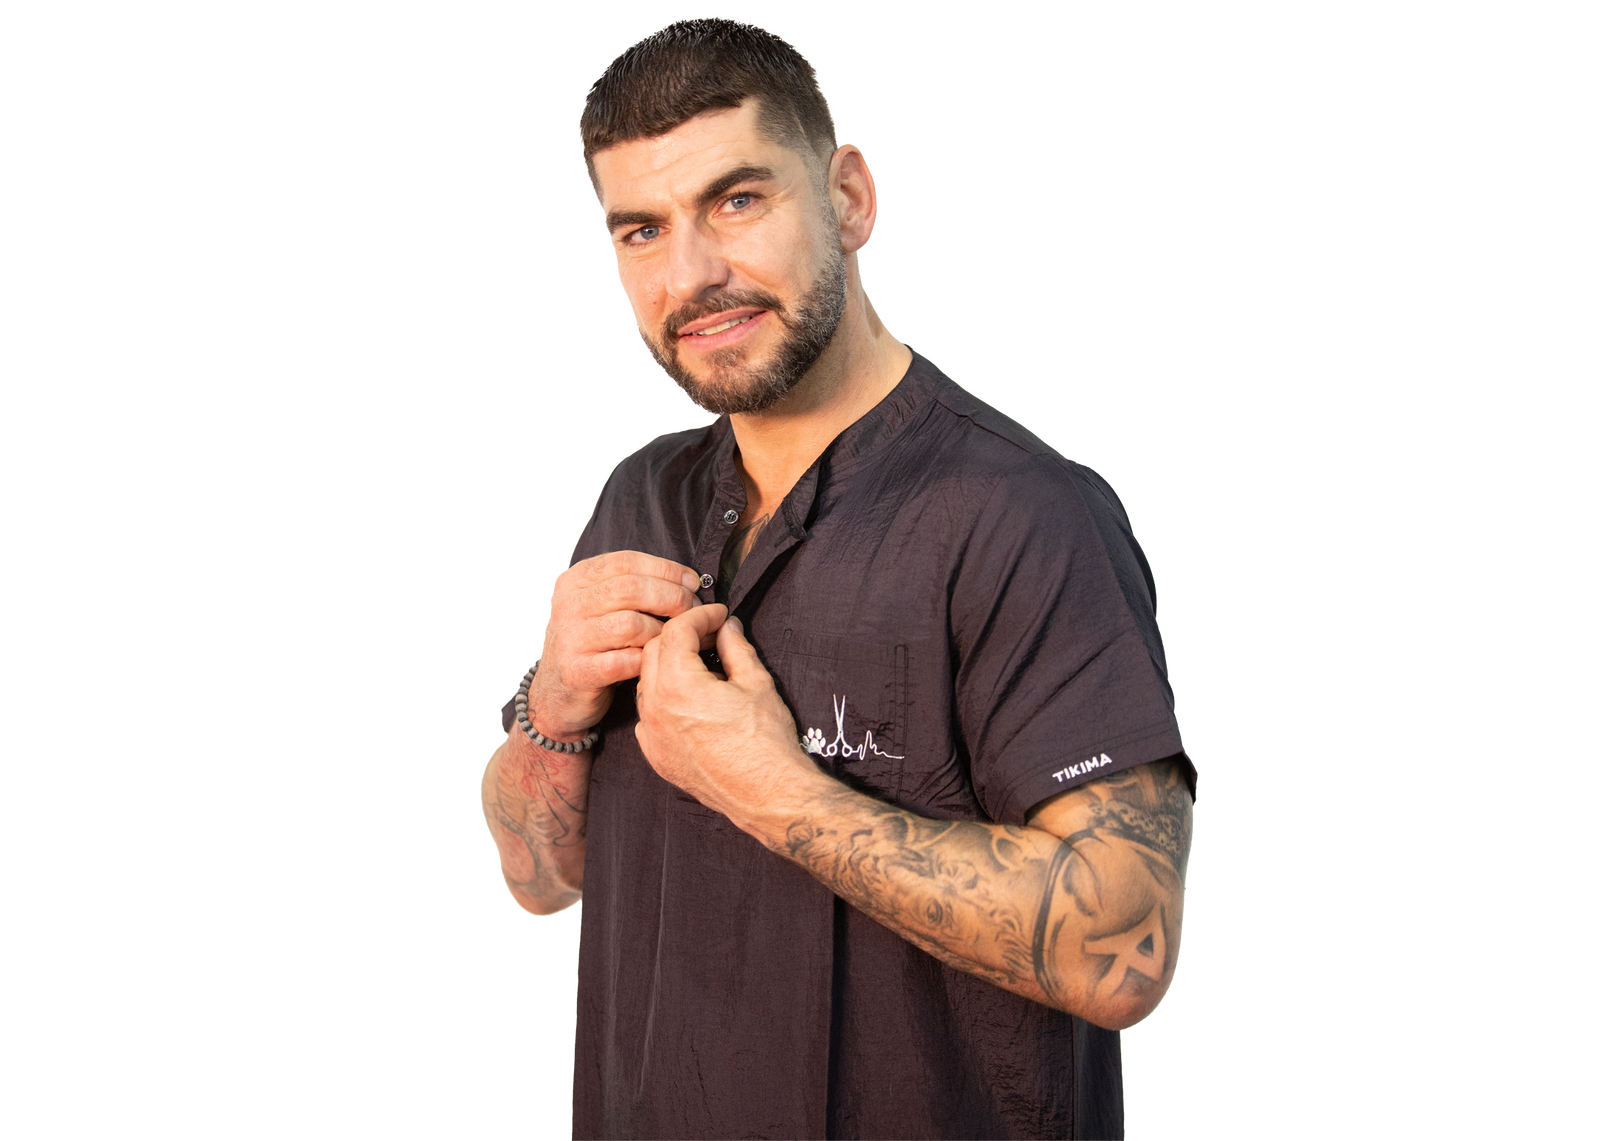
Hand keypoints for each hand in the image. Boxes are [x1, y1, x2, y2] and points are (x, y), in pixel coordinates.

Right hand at [531, 551, 705, 740]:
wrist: (558, 693)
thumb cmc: (595, 644)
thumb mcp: (602, 606)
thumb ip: (635, 588)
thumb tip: (689, 582)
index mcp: (576, 580)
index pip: (627, 561)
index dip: (667, 569)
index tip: (693, 582)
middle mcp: (568, 604)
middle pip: (632, 588)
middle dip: (672, 598)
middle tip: (693, 611)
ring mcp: (571, 638)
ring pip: (631, 624)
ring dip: (663, 632)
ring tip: (677, 639)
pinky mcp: (578, 671)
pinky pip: (626, 660)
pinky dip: (648, 660)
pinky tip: (656, 661)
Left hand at [635, 604, 815, 820]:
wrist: (768, 795)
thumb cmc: (766, 743)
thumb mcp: (756, 683)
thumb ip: (736, 648)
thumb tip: (728, 628)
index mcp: (678, 686)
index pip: (676, 632)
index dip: (699, 616)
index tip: (718, 614)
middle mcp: (655, 709)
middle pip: (653, 652)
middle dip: (680, 636)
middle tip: (710, 634)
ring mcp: (651, 736)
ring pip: (647, 683)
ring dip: (669, 666)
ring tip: (703, 666)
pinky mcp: (656, 756)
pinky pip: (649, 715)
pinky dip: (665, 699)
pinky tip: (693, 701)